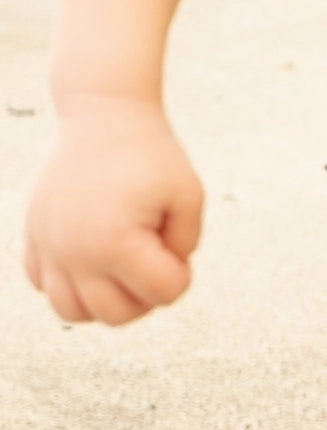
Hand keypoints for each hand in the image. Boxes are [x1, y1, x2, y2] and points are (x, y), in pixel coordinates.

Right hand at [24, 95, 203, 324]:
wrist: (103, 114)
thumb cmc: (150, 154)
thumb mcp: (189, 197)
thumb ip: (186, 246)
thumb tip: (161, 281)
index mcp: (115, 242)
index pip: (164, 294)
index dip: (182, 273)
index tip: (174, 240)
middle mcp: (75, 250)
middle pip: (117, 315)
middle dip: (145, 294)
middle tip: (152, 257)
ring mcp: (49, 245)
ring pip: (72, 311)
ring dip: (103, 301)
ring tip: (120, 268)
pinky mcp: (34, 235)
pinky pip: (43, 284)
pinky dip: (67, 282)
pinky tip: (89, 257)